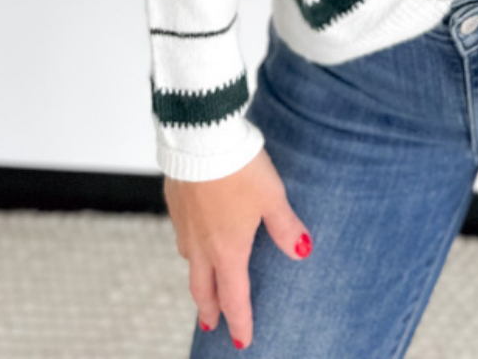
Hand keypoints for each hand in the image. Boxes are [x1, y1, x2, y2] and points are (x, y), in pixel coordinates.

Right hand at [165, 146, 312, 349]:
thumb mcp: (272, 198)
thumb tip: (303, 251)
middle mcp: (201, 244)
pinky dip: (188, 245)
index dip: (240, 321)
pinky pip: (181, 234)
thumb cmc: (240, 169)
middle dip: (210, 309)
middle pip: (203, 288)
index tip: (242, 341)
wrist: (201, 139)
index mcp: (227, 250)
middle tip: (212, 325)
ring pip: (189, 262)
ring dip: (197, 279)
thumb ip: (286, 227)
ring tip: (203, 284)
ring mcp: (184, 225)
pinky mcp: (174, 203)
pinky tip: (193, 235)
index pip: (234, 297)